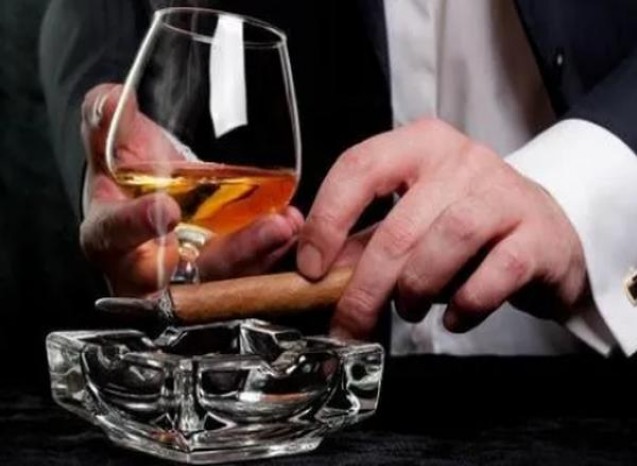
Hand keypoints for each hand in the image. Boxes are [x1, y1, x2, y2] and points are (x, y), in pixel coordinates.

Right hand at [80, 83, 302, 295]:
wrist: (154, 196)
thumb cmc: (127, 175)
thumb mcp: (113, 145)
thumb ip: (105, 121)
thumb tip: (112, 99)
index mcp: (109, 235)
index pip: (113, 236)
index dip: (135, 226)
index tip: (166, 209)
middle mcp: (149, 268)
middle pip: (184, 275)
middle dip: (230, 254)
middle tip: (267, 229)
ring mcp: (191, 273)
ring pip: (225, 276)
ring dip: (261, 252)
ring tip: (287, 224)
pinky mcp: (222, 270)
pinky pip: (248, 270)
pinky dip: (272, 250)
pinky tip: (291, 223)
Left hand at [297, 118, 588, 338]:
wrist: (546, 233)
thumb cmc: (467, 228)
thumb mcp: (408, 223)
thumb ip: (360, 241)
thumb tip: (309, 271)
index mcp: (419, 146)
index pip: (359, 167)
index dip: (327, 220)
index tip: (312, 268)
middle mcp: (462, 160)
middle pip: (399, 225)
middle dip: (366, 286)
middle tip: (352, 320)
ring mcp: (504, 193)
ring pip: (448, 241)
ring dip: (417, 289)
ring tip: (409, 308)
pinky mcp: (538, 233)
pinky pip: (496, 272)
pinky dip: (466, 302)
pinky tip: (453, 315)